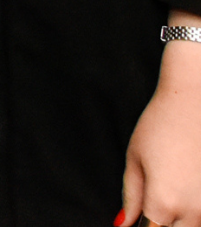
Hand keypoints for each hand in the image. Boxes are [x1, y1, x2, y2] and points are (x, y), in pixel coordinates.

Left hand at [120, 39, 200, 225]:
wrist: (196, 101)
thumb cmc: (162, 125)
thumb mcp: (135, 159)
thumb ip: (131, 197)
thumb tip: (124, 224)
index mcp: (163, 203)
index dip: (142, 224)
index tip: (141, 214)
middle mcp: (194, 212)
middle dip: (161, 222)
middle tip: (155, 197)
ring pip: (193, 226)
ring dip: (181, 217)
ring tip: (172, 183)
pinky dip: (196, 208)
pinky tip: (189, 182)